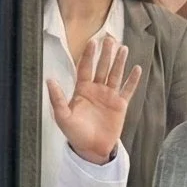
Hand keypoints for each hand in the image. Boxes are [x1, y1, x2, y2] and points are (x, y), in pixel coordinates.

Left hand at [45, 34, 141, 166]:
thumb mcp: (62, 116)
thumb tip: (49, 80)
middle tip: (109, 38)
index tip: (92, 42)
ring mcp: (109, 96)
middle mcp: (96, 89)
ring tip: (123, 48)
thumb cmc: (75, 133)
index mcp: (82, 89)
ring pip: (115, 74)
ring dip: (119, 62)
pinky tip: (136, 68)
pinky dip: (132, 80)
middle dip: (105, 53)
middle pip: (102, 67)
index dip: (89, 55)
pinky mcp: (120, 105)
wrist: (91, 148)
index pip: (85, 68)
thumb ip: (57, 98)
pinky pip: (127, 90)